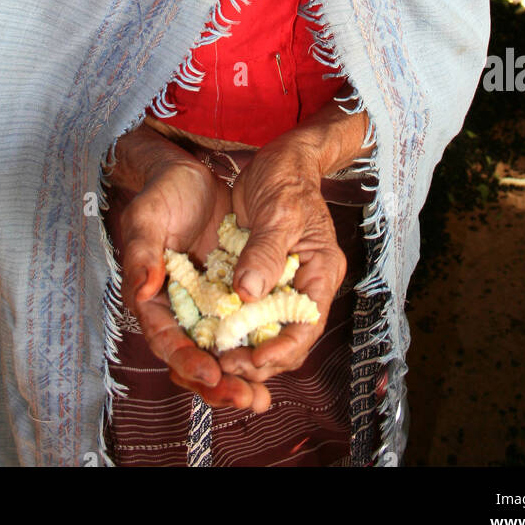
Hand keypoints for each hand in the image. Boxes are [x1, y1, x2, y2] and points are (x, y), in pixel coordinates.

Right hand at [118, 156, 272, 412]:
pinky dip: (256, 349)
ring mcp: (206, 304)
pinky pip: (242, 329)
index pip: (166, 340)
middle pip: (194, 359)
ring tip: (261, 397)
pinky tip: (275, 362)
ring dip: (239, 377)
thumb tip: (144, 290)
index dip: (187, 361)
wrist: (189, 174)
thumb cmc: (162, 194)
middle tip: (246, 398)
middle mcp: (179, 308)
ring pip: (220, 352)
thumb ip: (141, 254)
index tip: (210, 372)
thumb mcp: (147, 217)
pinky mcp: (230, 294)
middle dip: (218, 384)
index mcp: (152, 298)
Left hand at [216, 136, 346, 390]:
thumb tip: (248, 294)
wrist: (279, 158)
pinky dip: (229, 324)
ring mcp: (281, 283)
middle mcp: (303, 284)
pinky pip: (246, 311)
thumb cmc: (286, 177)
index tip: (251, 361)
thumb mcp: (278, 211)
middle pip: (285, 338)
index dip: (282, 351)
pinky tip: (205, 332)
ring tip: (210, 356)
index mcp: (320, 271)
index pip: (307, 325)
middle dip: (257, 358)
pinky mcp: (259, 277)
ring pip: (264, 330)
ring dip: (241, 346)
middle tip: (222, 365)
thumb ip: (265, 252)